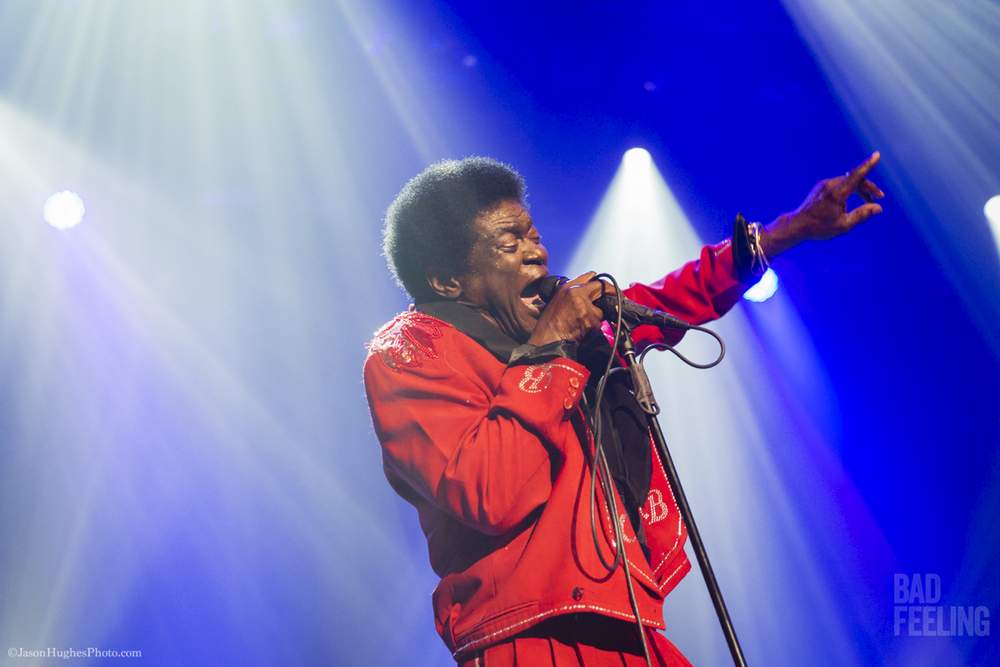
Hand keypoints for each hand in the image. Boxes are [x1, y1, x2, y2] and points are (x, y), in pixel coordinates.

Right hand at [527, 272, 605, 345]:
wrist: (547, 339)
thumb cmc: (549, 324)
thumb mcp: (557, 301)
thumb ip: (573, 294)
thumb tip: (590, 293)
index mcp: (567, 287)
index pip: (590, 276)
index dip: (599, 282)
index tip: (606, 286)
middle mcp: (576, 293)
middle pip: (601, 286)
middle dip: (611, 291)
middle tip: (616, 296)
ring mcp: (584, 305)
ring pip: (601, 308)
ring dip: (597, 317)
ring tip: (583, 324)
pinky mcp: (590, 319)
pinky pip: (599, 323)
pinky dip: (594, 328)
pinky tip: (582, 331)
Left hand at [761, 152, 885, 257]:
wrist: (797, 225)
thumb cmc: (819, 227)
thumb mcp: (844, 225)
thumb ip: (862, 215)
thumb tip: (879, 208)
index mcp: (836, 194)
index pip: (856, 176)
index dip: (868, 165)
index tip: (876, 155)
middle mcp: (830, 185)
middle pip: (855, 179)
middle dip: (868, 187)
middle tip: (879, 198)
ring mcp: (824, 184)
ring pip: (848, 181)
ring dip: (859, 189)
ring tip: (868, 202)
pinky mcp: (821, 186)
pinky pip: (839, 184)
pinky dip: (849, 190)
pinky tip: (848, 204)